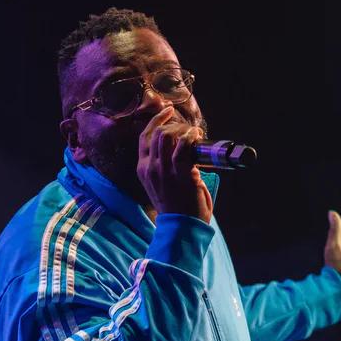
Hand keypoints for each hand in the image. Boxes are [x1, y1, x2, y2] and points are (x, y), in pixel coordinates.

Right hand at [137, 107, 212, 222]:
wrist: (182, 227)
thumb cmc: (177, 208)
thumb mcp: (161, 185)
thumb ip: (165, 167)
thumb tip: (181, 150)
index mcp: (143, 169)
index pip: (144, 138)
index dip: (156, 121)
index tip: (167, 112)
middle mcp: (150, 167)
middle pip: (157, 133)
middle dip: (174, 126)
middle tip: (188, 129)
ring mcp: (164, 170)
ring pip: (168, 136)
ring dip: (183, 130)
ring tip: (194, 133)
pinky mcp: (180, 173)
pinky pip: (184, 146)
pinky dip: (191, 137)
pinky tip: (197, 136)